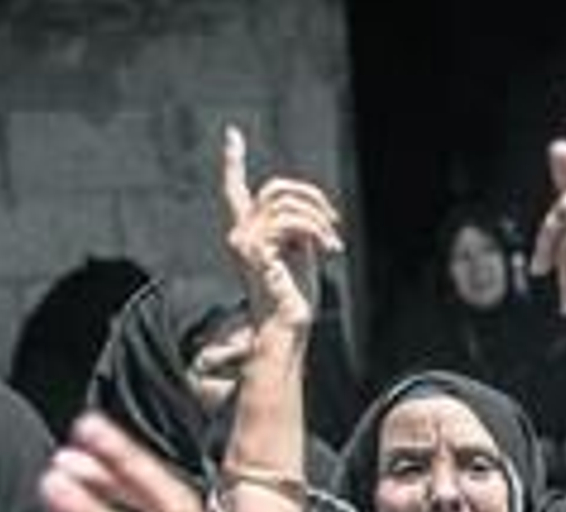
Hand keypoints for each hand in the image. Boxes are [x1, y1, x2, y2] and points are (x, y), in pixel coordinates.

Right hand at [220, 125, 342, 332]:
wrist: (288, 324)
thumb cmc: (295, 295)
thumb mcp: (299, 251)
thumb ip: (296, 226)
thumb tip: (311, 209)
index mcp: (247, 232)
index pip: (234, 190)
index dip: (233, 161)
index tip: (232, 134)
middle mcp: (239, 233)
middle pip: (274, 188)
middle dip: (310, 196)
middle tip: (333, 220)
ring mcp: (243, 240)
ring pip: (286, 202)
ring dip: (319, 219)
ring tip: (332, 244)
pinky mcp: (255, 249)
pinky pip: (292, 221)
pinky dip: (317, 231)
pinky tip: (328, 251)